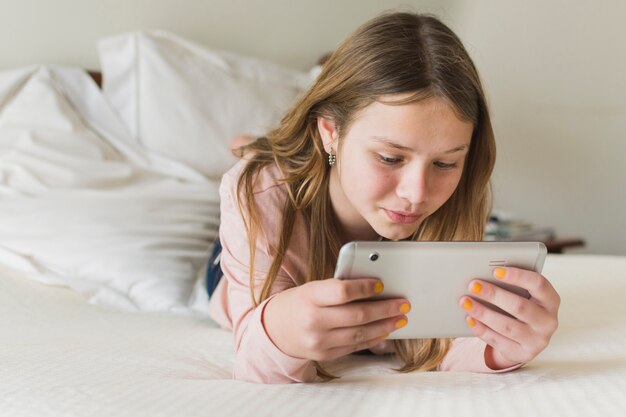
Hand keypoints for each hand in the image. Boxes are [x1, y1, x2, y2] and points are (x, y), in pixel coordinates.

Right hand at [263, 278, 409, 360]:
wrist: (275, 330)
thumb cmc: (300, 303)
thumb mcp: (312, 289)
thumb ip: (338, 288)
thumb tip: (374, 288)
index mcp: (309, 296)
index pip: (342, 291)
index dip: (364, 288)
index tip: (381, 284)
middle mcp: (313, 320)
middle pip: (357, 315)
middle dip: (385, 309)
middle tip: (403, 304)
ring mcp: (318, 341)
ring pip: (359, 334)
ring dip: (384, 326)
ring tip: (400, 318)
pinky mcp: (324, 355)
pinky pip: (354, 346)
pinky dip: (372, 339)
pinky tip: (385, 331)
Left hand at [459, 266, 559, 368]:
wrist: (525, 339)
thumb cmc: (520, 306)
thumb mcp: (523, 295)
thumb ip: (510, 285)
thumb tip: (483, 275)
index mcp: (551, 300)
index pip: (538, 284)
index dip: (518, 276)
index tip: (495, 270)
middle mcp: (548, 321)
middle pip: (519, 306)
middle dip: (493, 294)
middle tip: (472, 285)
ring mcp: (537, 340)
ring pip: (507, 326)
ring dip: (483, 313)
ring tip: (465, 302)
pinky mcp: (523, 354)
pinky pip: (499, 341)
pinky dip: (482, 330)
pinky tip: (469, 319)